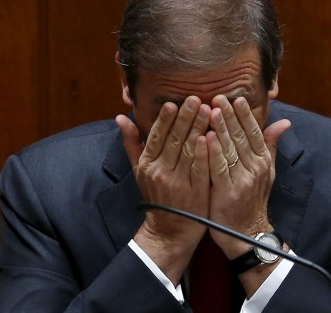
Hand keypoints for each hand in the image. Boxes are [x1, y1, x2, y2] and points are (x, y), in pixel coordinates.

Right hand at [116, 96, 210, 282]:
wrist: (169, 231)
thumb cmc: (157, 196)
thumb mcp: (139, 170)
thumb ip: (132, 142)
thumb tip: (121, 117)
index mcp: (148, 164)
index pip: (157, 136)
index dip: (165, 119)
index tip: (174, 102)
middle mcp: (160, 172)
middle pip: (174, 139)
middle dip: (186, 117)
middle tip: (196, 98)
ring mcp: (177, 182)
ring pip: (188, 151)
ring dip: (198, 128)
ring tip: (208, 110)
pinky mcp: (194, 192)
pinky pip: (199, 169)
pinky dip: (203, 153)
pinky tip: (209, 138)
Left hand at [206, 95, 290, 257]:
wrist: (247, 234)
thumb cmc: (252, 200)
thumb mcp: (267, 172)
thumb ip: (270, 145)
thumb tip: (284, 121)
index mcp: (263, 160)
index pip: (254, 132)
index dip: (245, 114)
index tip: (236, 98)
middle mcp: (256, 168)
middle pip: (241, 136)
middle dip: (229, 115)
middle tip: (218, 97)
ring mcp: (242, 180)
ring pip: (230, 149)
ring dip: (220, 128)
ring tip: (210, 110)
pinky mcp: (228, 192)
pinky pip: (219, 168)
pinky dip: (213, 152)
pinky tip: (206, 137)